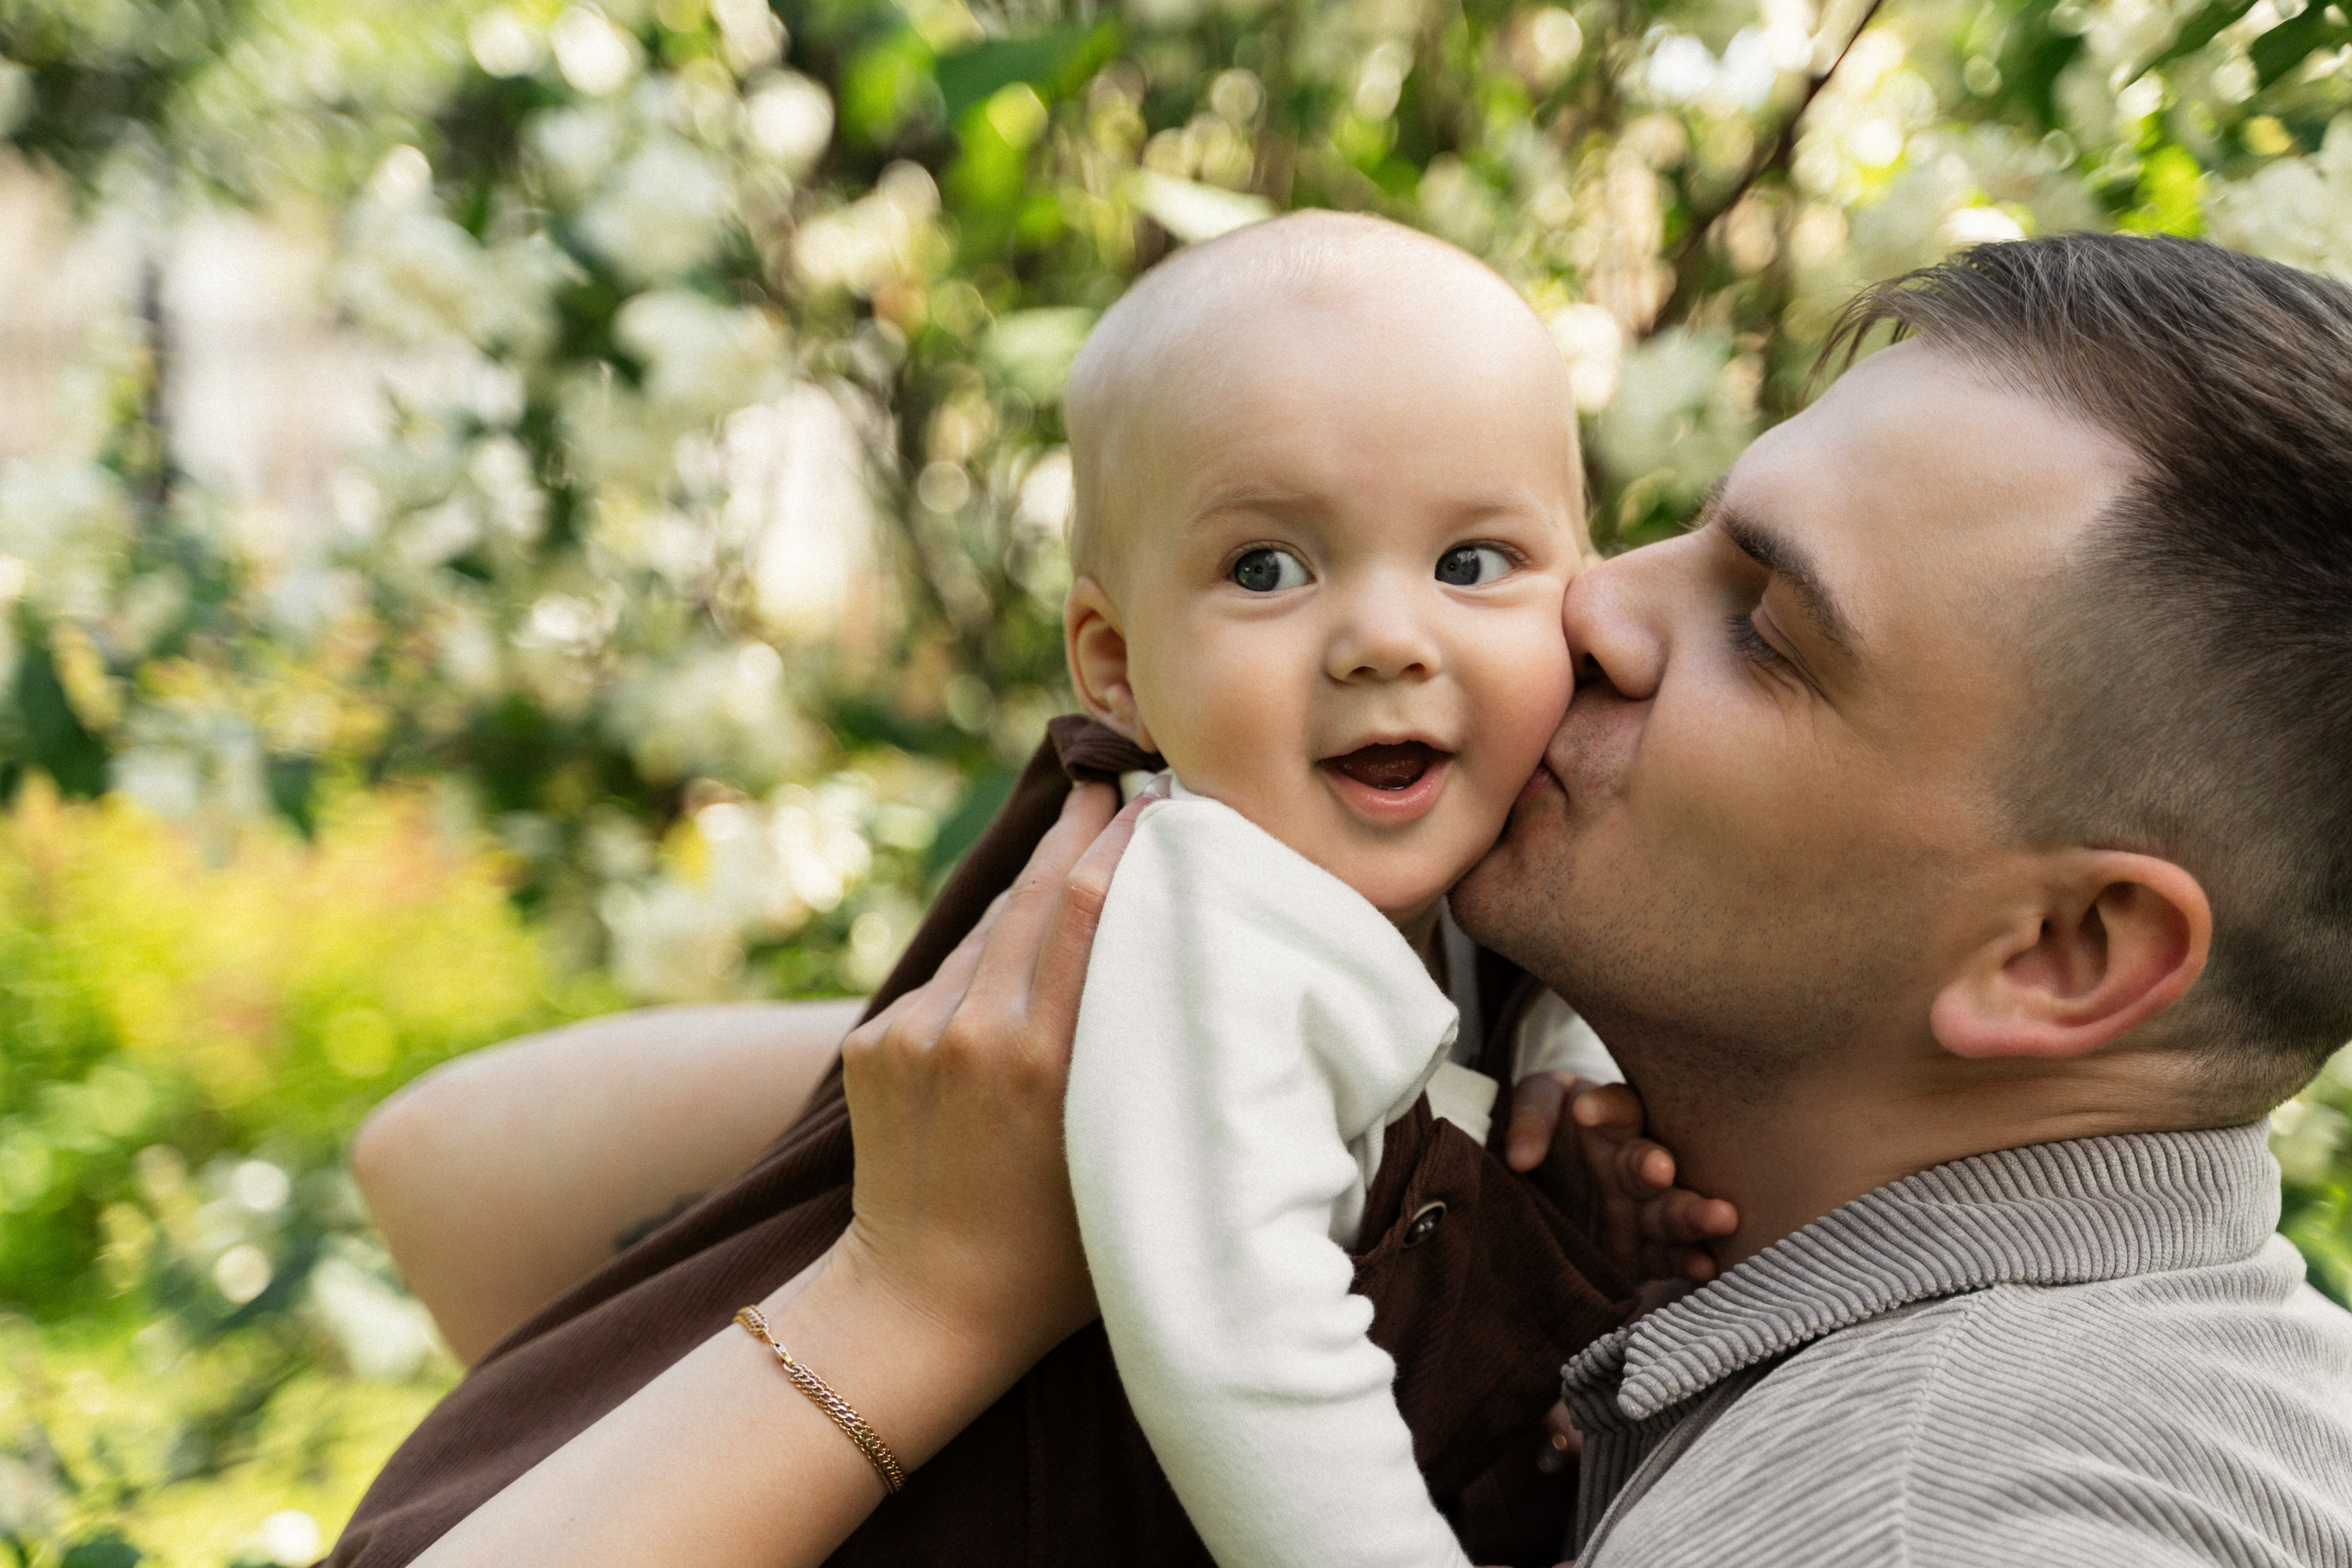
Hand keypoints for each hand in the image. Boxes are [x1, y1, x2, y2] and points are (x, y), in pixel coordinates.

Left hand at [833, 782, 1146, 1372]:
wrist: (918, 1309)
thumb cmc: (1056, 1255)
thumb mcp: (1123, 1155)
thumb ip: (1140, 1060)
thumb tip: (1178, 960)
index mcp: (1045, 1061)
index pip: (1085, 909)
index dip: (1122, 840)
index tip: (1156, 795)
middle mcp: (973, 1033)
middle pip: (1033, 894)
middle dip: (1077, 829)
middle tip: (1116, 777)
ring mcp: (913, 1035)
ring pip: (987, 932)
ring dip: (1031, 889)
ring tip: (1075, 845)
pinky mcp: (874, 1043)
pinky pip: (945, 978)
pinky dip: (985, 957)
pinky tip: (1015, 951)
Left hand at [1503, 1071, 1736, 1282]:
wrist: (1549, 1197)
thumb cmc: (1547, 1140)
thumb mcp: (1535, 1111)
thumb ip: (1529, 1119)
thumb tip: (1519, 1157)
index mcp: (1610, 1126)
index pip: (1616, 1109)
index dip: (1603, 1109)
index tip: (1583, 1112)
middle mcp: (1633, 1166)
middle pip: (1649, 1161)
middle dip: (1653, 1167)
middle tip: (1658, 1169)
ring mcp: (1643, 1211)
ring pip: (1670, 1211)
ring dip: (1693, 1215)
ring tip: (1721, 1218)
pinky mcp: (1644, 1253)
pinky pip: (1669, 1257)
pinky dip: (1689, 1262)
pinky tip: (1708, 1266)